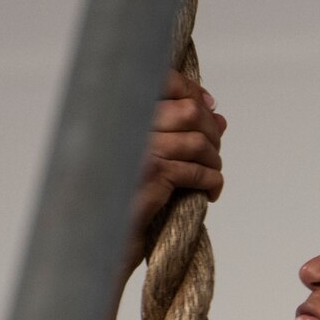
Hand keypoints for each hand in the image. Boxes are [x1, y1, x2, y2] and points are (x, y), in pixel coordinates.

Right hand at [127, 69, 226, 262]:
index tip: (209, 106)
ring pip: (197, 142)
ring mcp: (140, 147)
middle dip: (210, 131)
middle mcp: (128, 123)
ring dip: (213, 159)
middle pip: (189, 111)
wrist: (100, 238)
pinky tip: (210, 194)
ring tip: (211, 175)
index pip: (165, 81)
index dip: (193, 91)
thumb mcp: (147, 158)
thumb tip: (219, 118)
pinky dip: (212, 182)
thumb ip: (178, 133)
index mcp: (121, 112)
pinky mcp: (152, 174)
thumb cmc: (119, 198)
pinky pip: (197, 171)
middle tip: (213, 152)